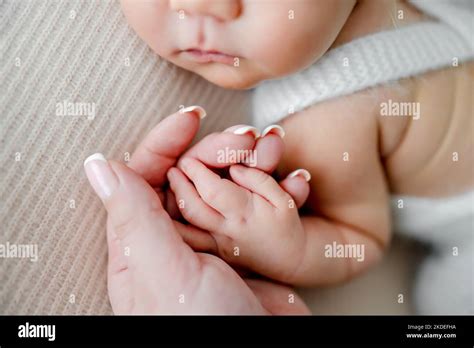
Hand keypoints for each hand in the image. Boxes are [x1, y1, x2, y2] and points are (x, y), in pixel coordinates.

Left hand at [84, 107, 309, 313]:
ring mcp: (213, 245)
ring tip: (270, 151)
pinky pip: (254, 207)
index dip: (164, 143)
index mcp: (144, 244)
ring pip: (223, 187)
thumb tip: (99, 168)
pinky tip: (287, 179)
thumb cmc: (205, 328)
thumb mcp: (165, 272)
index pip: (145, 176)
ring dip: (247, 164)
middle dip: (215, 150)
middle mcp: (176, 241)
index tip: (191, 120)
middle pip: (187, 175)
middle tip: (244, 141)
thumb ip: (134, 218)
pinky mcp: (247, 250)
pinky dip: (272, 188)